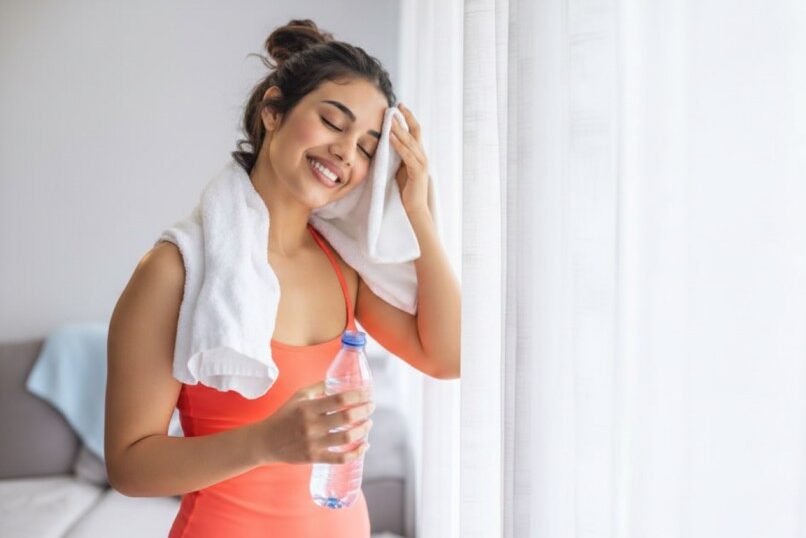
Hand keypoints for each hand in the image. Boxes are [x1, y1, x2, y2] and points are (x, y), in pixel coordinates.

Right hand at [255, 380, 374, 464]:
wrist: (266, 442)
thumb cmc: (284, 416)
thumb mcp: (298, 396)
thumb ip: (319, 387)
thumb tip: (340, 380)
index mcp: (308, 407)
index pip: (339, 399)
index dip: (357, 395)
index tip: (367, 393)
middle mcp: (312, 425)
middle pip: (346, 418)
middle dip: (364, 410)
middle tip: (371, 406)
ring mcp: (313, 443)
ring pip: (346, 438)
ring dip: (363, 430)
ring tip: (368, 423)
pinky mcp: (315, 458)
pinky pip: (340, 458)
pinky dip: (356, 453)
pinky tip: (364, 445)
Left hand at [390, 103, 431, 215]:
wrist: (415, 208)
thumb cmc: (407, 189)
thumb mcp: (400, 168)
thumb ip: (397, 156)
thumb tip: (386, 143)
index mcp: (418, 154)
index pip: (415, 131)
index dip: (408, 118)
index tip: (399, 107)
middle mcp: (422, 156)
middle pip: (415, 131)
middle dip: (406, 118)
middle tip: (396, 105)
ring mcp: (421, 163)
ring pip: (410, 142)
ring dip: (399, 129)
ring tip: (390, 119)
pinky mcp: (417, 172)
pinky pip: (406, 155)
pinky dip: (398, 145)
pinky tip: (390, 137)